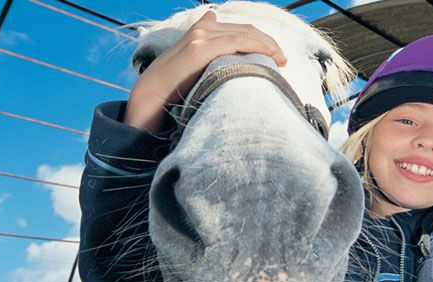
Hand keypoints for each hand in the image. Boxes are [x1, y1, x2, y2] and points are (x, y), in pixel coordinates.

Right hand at [124, 11, 286, 131]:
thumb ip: (209, 55)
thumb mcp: (195, 70)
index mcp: (202, 32)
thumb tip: (215, 32)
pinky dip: (256, 46)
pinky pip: (235, 41)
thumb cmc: (172, 90)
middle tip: (283, 59)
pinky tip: (269, 55)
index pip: (240, 30)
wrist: (148, 100)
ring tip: (281, 60)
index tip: (278, 57)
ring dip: (266, 45)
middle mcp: (202, 30)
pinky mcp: (199, 48)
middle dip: (268, 43)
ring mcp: (200, 37)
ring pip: (243, 33)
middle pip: (246, 30)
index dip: (262, 40)